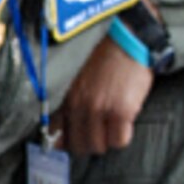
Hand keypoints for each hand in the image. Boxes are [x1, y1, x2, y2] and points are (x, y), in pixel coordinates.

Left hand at [57, 34, 154, 155]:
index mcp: (67, 96)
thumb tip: (61, 127)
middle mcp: (80, 105)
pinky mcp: (122, 111)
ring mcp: (100, 109)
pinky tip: (124, 126)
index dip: (64, 141)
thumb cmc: (106, 54)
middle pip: (78, 145)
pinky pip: (119, 140)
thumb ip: (70, 99)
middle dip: (87, 144)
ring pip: (98, 146)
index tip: (71, 142)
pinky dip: (122, 138)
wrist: (129, 37)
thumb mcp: (79, 76)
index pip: (55, 132)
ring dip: (105, 142)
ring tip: (112, 130)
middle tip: (97, 136)